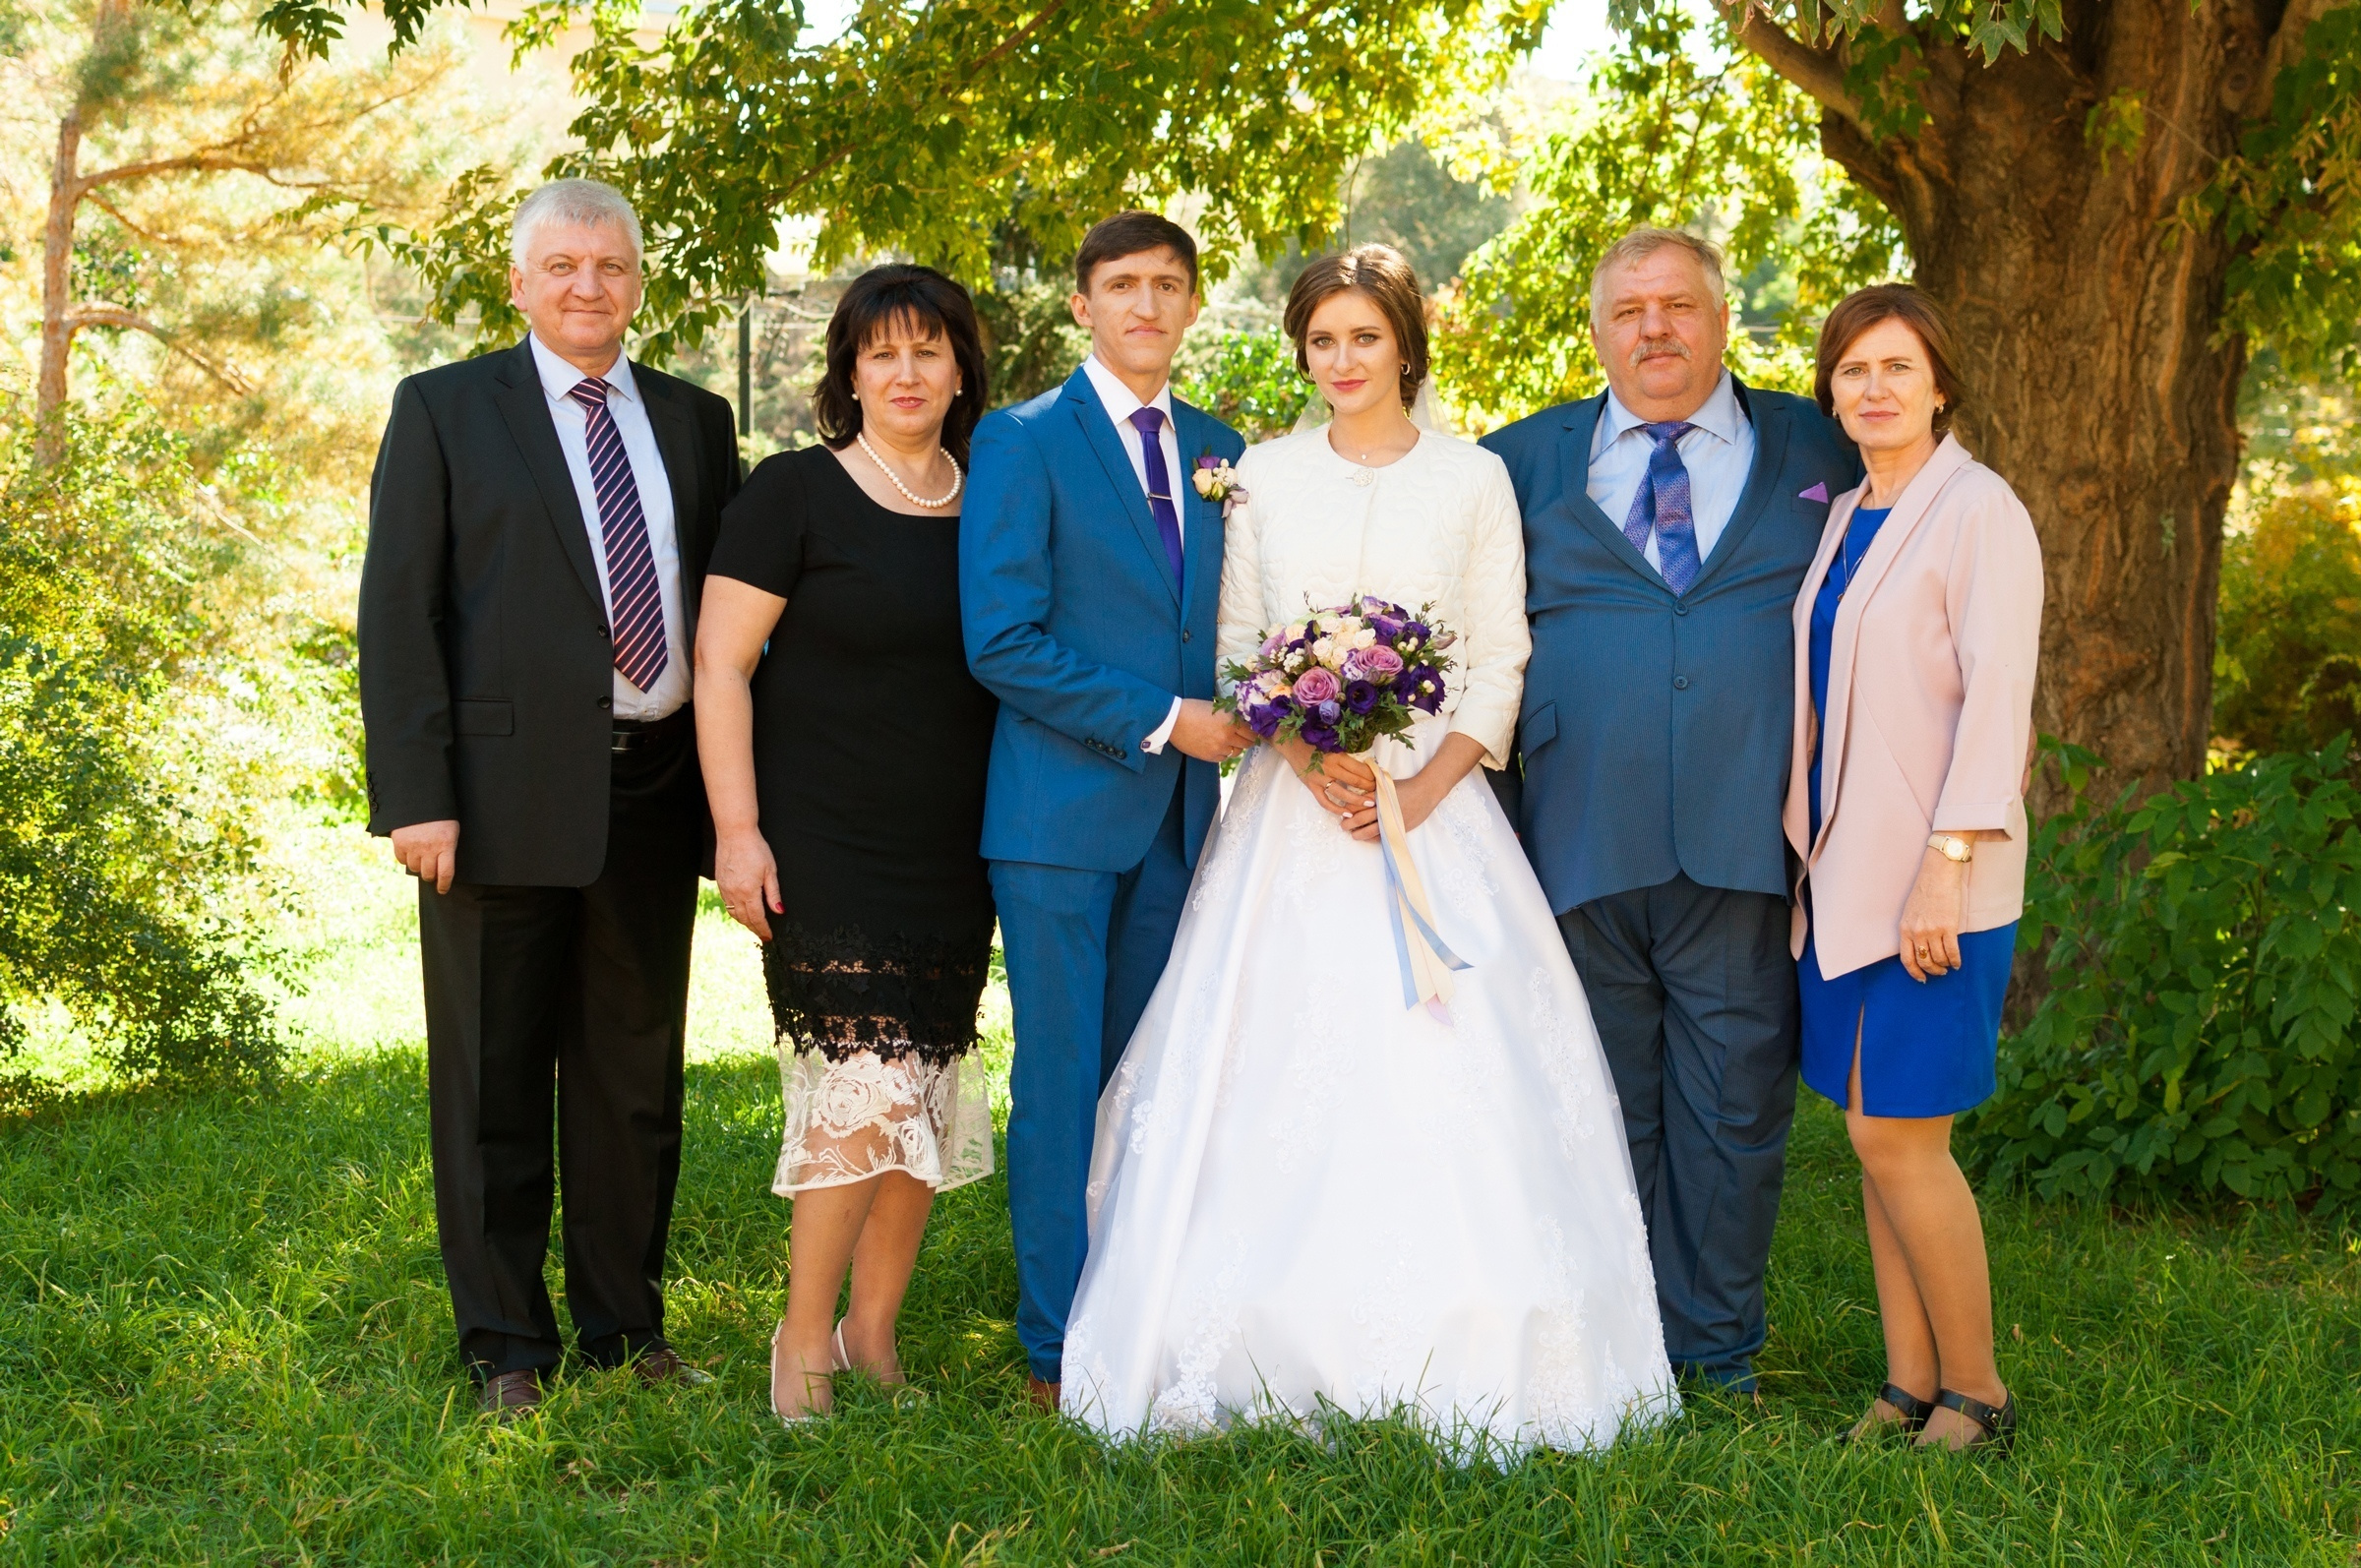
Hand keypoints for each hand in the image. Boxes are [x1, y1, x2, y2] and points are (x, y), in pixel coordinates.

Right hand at [391, 819, 460, 894]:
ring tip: (422, 857)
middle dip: (431, 875)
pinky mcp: (399, 843)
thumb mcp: (451, 830)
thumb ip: (448, 848)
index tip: (443, 890)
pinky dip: (406, 858)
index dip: (444, 885)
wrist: (418, 798)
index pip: (446, 873)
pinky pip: (402, 860)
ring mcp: (413, 846)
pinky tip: (411, 851)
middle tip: (432, 872)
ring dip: (419, 866)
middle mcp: (429, 848)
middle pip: (429, 874)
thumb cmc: (440, 816)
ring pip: (415, 868)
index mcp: (446, 844)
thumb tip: (443, 869)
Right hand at [714, 827, 781, 940]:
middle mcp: (734, 893)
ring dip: (744, 922)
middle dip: (754, 928)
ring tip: (754, 926)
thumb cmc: (756, 849)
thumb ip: (773, 893)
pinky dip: (735, 912)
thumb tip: (779, 911)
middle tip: (762, 935)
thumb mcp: (770, 870)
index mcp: (748, 891)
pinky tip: (742, 911)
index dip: (763, 929)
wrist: (734, 833)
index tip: (769, 937)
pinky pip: (727, 904)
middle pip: (745, 918)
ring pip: (734, 913)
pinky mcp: (720, 883)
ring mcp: (725, 889)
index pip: (757, 917)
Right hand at [1168, 698, 1255, 762]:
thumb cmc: (1193, 709)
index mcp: (1230, 721)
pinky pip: (1223, 757)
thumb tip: (1243, 724)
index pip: (1251, 732)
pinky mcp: (1209, 756)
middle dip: (1246, 740)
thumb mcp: (1216, 708)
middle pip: (1247, 744)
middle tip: (1243, 737)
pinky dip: (1223, 753)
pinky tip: (1217, 746)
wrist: (1173, 720)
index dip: (1252, 732)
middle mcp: (1227, 736)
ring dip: (1234, 747)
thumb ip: (1230, 717)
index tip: (1251, 732)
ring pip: (1236, 752)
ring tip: (1227, 741)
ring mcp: (1218, 747)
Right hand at [1278, 739, 1375, 831]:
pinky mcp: (1312, 787)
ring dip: (1357, 800)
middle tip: (1378, 793)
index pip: (1360, 769)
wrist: (1292, 744)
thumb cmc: (1314, 741)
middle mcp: (1330, 768)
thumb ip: (1346, 754)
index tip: (1378, 779)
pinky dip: (1336, 809)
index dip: (1372, 776)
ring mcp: (1320, 779)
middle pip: (1355, 782)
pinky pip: (1325, 802)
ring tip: (1369, 805)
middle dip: (1369, 788)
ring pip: (1342, 794)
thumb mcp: (1333, 745)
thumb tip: (1363, 764)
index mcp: (1338, 756)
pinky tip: (1347, 813)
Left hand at [1343, 768, 1448, 842]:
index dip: (1348, 810)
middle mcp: (1383, 808)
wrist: (1425, 792)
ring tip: (1354, 835)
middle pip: (1361, 818)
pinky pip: (1383, 836)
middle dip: (1349, 823)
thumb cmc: (1405, 786)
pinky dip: (1373, 838)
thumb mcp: (1386, 784)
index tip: (1343, 813)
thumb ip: (1373, 789)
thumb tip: (1357, 793)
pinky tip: (1368, 838)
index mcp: (1378, 796)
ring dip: (1359, 834)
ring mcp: (1391, 820)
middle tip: (1343, 826)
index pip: (1358, 805)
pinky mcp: (1398, 828)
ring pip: (1370, 831)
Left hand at [1897, 848, 1968, 980]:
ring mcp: (1932, 930)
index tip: (1921, 978)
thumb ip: (1912, 929)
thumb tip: (1919, 948)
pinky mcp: (1948, 927)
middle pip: (1924, 961)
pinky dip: (1956, 960)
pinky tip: (1958, 963)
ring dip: (1945, 966)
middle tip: (1939, 972)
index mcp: (1904, 928)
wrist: (1938, 875)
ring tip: (1949, 966)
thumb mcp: (1909, 912)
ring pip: (1939, 959)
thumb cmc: (1924, 891)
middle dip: (1932, 971)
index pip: (1906, 958)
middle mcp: (1917, 932)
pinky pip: (1952, 952)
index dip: (1914, 972)